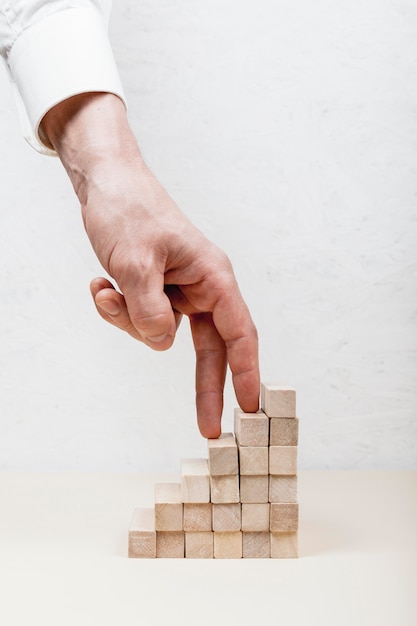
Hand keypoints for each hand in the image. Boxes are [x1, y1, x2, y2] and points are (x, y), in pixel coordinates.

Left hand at [41, 93, 259, 436]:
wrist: (105, 186)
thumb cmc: (129, 211)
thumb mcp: (134, 263)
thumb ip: (149, 310)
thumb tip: (161, 343)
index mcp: (212, 276)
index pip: (239, 333)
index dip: (247, 371)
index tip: (250, 407)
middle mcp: (201, 287)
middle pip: (210, 348)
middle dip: (203, 386)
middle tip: (208, 428)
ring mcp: (178, 291)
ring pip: (161, 334)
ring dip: (128, 323)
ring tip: (106, 290)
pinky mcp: (156, 292)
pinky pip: (139, 320)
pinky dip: (116, 309)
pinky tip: (100, 285)